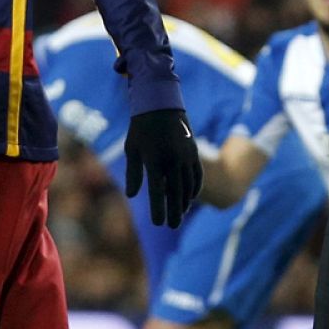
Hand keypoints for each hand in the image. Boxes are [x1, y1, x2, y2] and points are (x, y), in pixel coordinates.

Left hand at [124, 109, 201, 227]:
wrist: (161, 103)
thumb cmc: (141, 127)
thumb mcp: (132, 148)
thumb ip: (133, 173)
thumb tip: (132, 195)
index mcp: (154, 160)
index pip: (158, 192)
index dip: (158, 209)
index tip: (158, 223)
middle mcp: (172, 160)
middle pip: (175, 193)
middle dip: (174, 211)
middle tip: (172, 226)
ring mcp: (185, 156)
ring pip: (188, 185)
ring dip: (184, 201)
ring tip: (179, 214)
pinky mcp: (193, 151)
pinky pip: (197, 174)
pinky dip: (194, 188)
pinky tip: (190, 197)